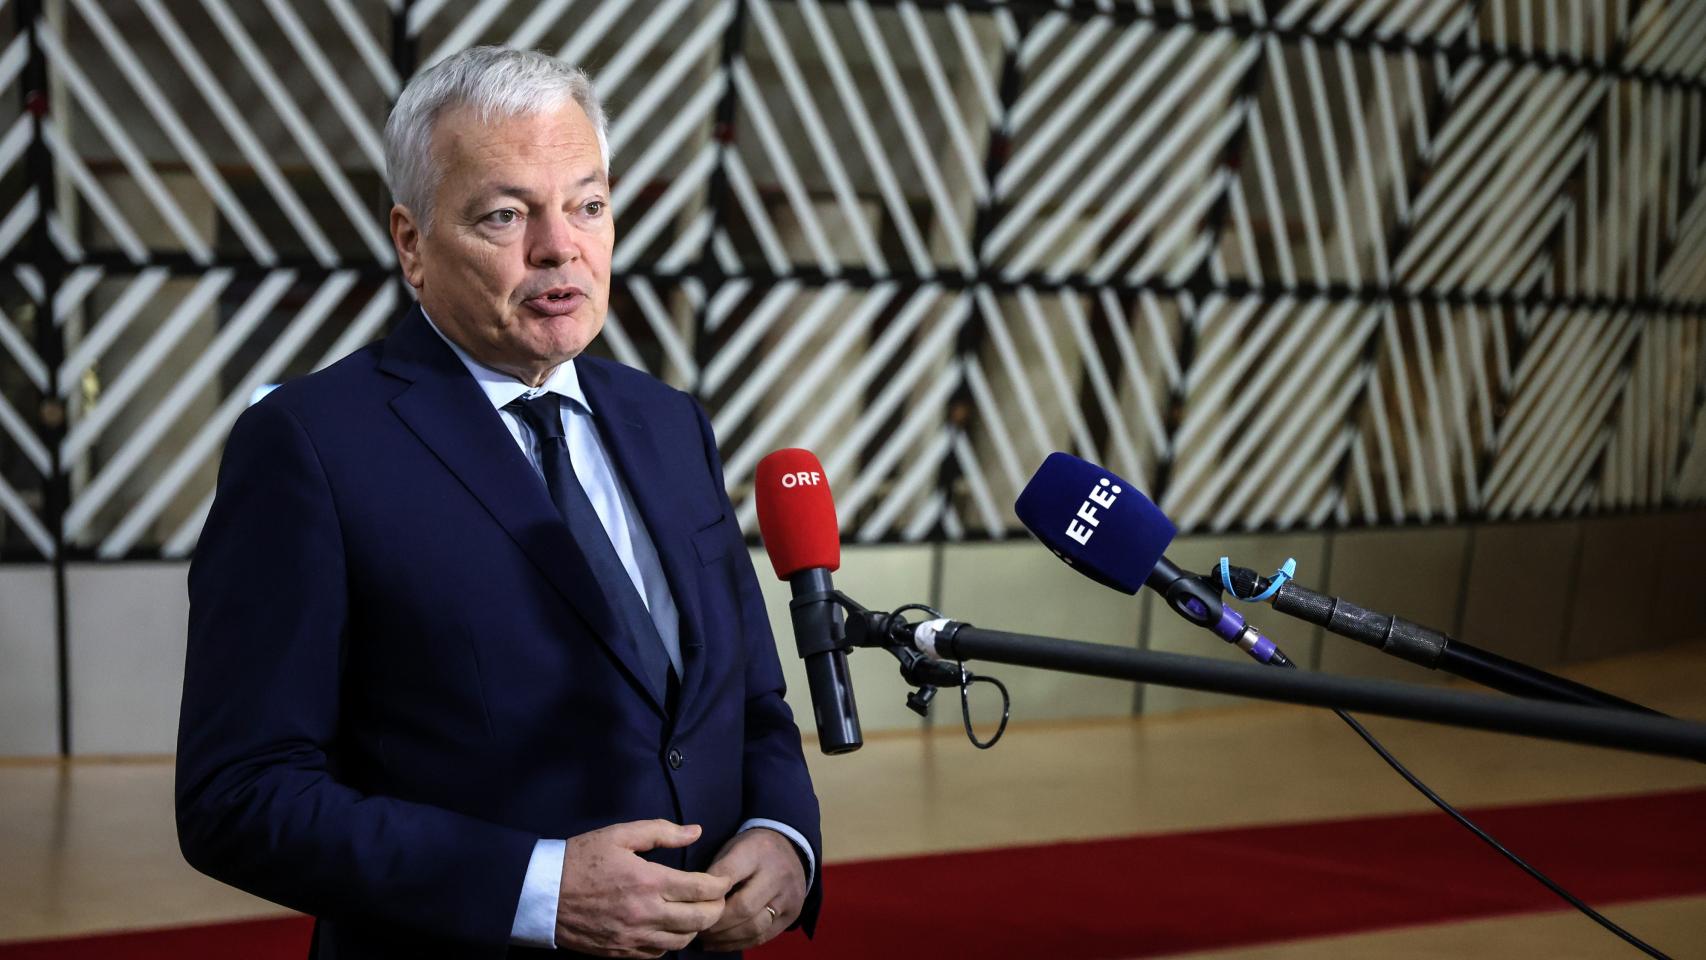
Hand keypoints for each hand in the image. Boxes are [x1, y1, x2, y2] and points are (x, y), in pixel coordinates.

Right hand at [555, 820, 731, 958]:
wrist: (541, 893)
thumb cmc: (580, 859)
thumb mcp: (619, 835)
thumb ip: (661, 831)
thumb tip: (695, 831)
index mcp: (648, 881)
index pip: (701, 890)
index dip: (720, 886)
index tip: (723, 880)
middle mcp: (645, 914)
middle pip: (699, 920)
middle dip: (717, 909)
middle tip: (718, 898)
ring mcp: (633, 937)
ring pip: (682, 941)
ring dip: (696, 928)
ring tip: (697, 913)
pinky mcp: (621, 952)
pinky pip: (659, 954)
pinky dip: (671, 942)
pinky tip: (669, 928)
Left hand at [697, 828, 807, 952]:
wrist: (790, 848)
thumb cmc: (751, 850)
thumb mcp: (732, 848)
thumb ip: (715, 872)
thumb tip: (692, 901)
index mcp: (757, 851)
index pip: (727, 875)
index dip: (707, 893)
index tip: (689, 903)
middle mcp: (777, 874)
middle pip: (743, 907)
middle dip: (715, 922)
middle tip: (696, 927)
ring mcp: (788, 896)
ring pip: (754, 927)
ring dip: (725, 938)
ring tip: (706, 938)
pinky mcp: (792, 914)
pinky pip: (763, 937)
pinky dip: (738, 943)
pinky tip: (720, 943)